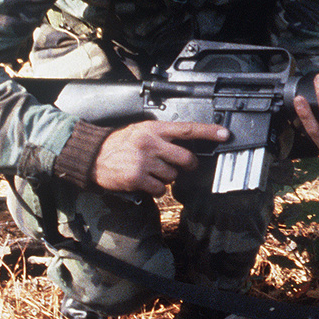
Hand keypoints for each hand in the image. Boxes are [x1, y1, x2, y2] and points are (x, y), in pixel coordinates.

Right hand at [91, 119, 229, 196]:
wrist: (94, 156)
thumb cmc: (119, 143)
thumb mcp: (141, 130)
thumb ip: (162, 135)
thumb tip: (185, 145)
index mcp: (154, 129)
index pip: (187, 128)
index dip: (209, 132)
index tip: (225, 134)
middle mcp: (151, 143)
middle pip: (185, 158)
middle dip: (187, 165)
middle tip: (181, 165)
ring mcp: (144, 161)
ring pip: (173, 176)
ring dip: (166, 177)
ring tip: (151, 171)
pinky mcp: (137, 178)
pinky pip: (159, 189)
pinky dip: (155, 189)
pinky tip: (145, 181)